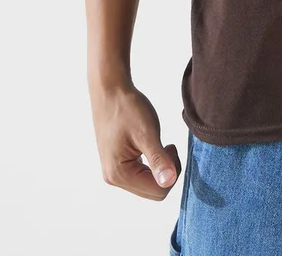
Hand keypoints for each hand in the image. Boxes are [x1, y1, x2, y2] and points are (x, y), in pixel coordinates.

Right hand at [90, 81, 181, 200]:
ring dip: (159, 167)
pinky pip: (140, 175)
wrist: (109, 91)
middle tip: (167, 145)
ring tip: (159, 144)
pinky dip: (151, 164)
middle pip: (153, 191)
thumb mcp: (147, 133)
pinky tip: (150, 146)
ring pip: (148, 184)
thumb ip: (158, 160)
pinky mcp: (116, 164)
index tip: (171, 146)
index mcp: (120, 174)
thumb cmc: (128, 108)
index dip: (172, 170)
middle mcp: (114, 179)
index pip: (159, 190)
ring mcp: (113, 172)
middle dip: (167, 171)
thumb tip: (169, 182)